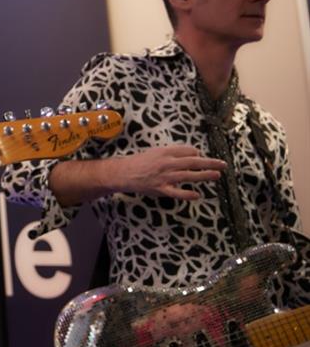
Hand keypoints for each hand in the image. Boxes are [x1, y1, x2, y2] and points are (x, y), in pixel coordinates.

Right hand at [101, 144, 225, 199]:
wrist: (123, 173)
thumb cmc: (139, 162)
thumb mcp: (156, 152)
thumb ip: (173, 152)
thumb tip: (193, 153)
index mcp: (165, 152)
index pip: (188, 151)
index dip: (198, 154)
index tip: (203, 157)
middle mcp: (167, 163)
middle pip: (193, 162)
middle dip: (210, 163)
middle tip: (223, 164)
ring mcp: (165, 177)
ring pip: (189, 176)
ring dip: (205, 175)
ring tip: (217, 175)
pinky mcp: (161, 189)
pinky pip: (178, 193)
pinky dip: (188, 194)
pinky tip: (198, 195)